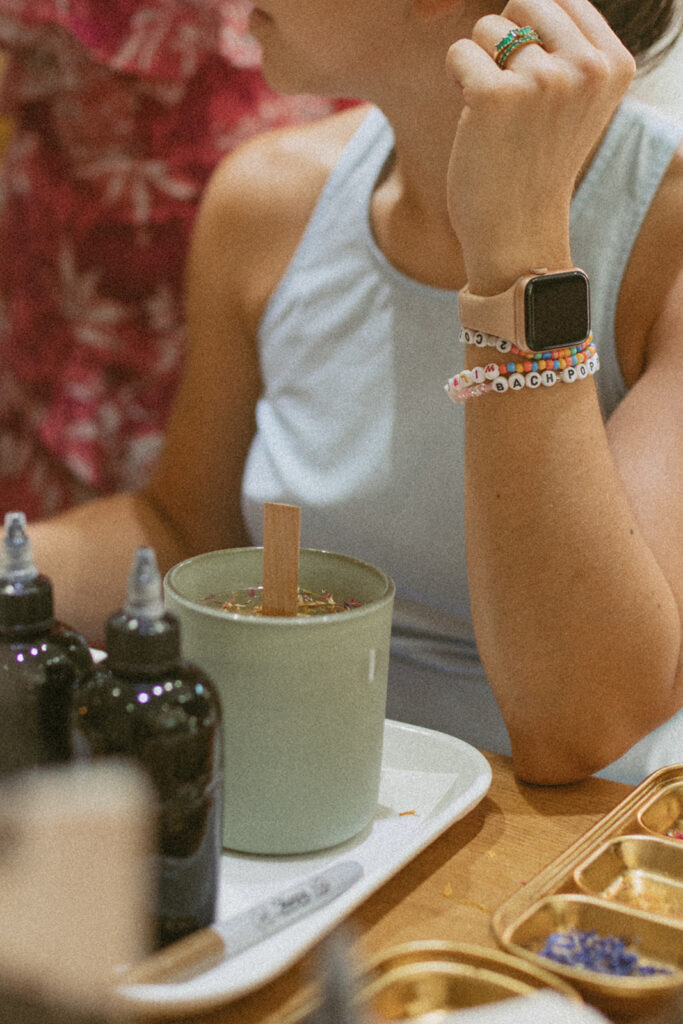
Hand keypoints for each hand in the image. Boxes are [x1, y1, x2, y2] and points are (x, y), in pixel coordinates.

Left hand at [446, 0, 634, 292]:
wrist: (518, 234)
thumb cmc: (536, 165)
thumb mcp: (574, 102)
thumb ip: (567, 48)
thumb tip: (524, 2)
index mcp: (614, 63)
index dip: (532, 33)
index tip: (531, 79)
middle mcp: (587, 67)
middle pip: (525, 2)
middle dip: (504, 42)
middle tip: (507, 94)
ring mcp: (543, 81)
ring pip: (487, 27)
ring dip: (479, 64)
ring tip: (493, 113)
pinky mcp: (495, 97)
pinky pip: (459, 53)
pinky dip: (455, 81)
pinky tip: (471, 119)